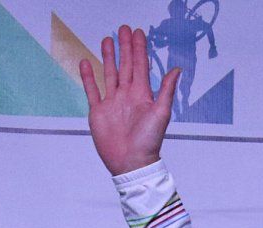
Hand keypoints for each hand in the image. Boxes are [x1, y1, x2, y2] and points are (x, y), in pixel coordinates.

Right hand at [81, 25, 178, 174]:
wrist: (131, 162)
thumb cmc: (149, 141)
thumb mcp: (161, 113)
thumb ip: (166, 90)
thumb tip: (176, 70)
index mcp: (142, 95)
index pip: (140, 66)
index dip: (139, 49)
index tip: (137, 33)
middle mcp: (127, 95)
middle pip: (125, 65)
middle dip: (124, 47)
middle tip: (123, 29)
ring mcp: (112, 102)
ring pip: (109, 73)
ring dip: (108, 57)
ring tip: (106, 40)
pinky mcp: (98, 111)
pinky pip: (92, 90)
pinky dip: (88, 77)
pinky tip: (86, 63)